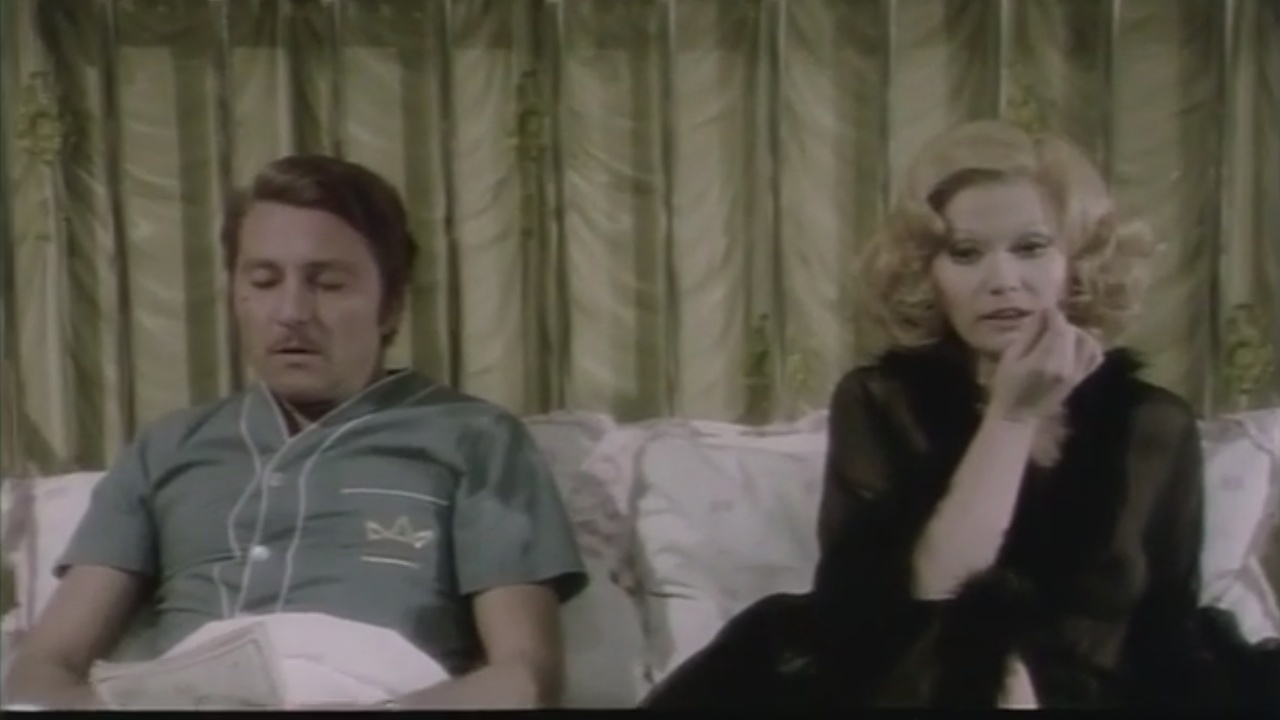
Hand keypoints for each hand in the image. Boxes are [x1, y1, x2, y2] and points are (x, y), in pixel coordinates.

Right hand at [986, 310, 1102, 422]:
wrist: (1018, 416)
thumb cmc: (1007, 386)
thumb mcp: (1010, 357)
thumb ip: (1029, 334)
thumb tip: (1044, 312)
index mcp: (1046, 361)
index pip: (1059, 327)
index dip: (1052, 314)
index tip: (1042, 311)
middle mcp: (1067, 366)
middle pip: (1073, 332)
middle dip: (1060, 324)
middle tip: (1044, 326)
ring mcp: (1077, 373)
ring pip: (1088, 341)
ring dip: (1075, 334)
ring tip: (1059, 336)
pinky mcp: (1081, 378)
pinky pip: (1095, 356)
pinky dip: (1088, 346)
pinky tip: (1073, 346)